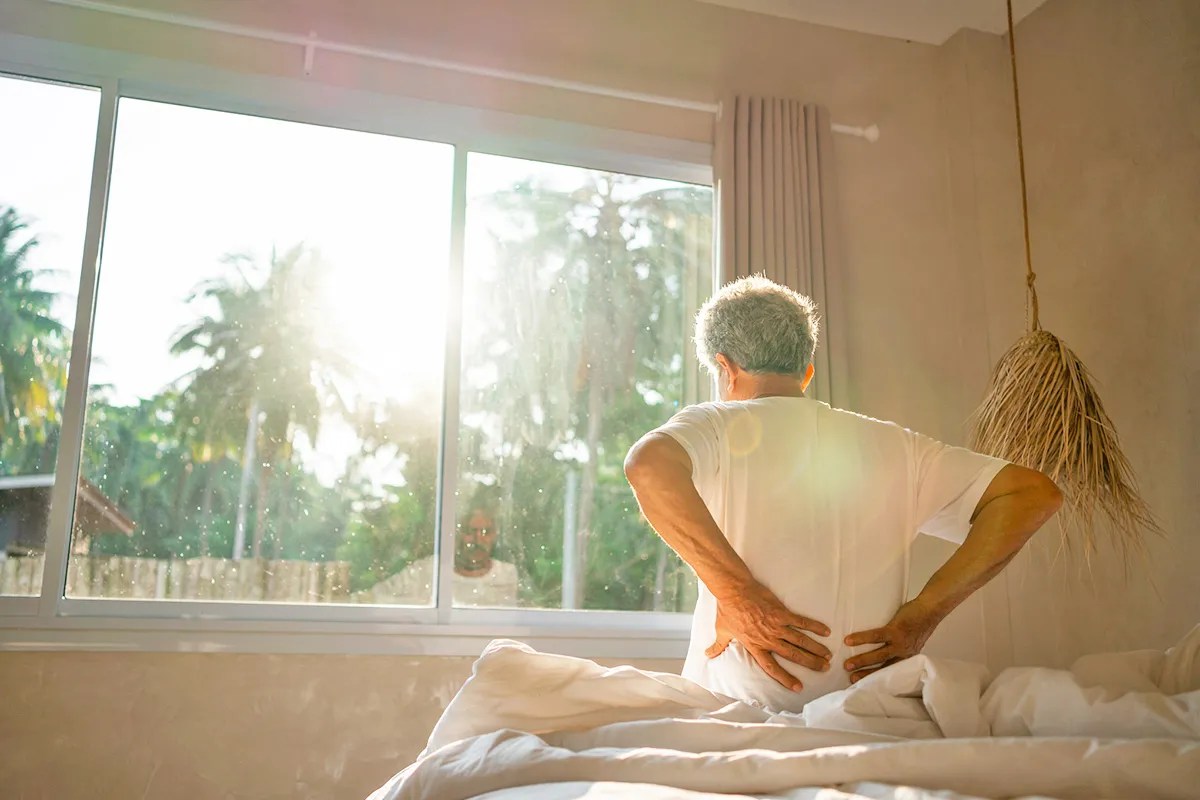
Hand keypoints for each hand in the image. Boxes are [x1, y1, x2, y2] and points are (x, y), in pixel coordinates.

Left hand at [706, 581, 831, 691]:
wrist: (734, 590)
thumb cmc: (728, 610)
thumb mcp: (722, 631)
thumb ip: (718, 646)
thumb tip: (707, 655)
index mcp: (755, 646)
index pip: (772, 667)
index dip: (786, 678)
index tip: (799, 687)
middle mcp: (768, 639)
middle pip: (793, 656)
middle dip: (810, 664)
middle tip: (824, 669)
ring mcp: (777, 626)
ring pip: (801, 641)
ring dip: (816, 649)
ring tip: (828, 656)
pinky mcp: (782, 613)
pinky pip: (802, 622)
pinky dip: (814, 627)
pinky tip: (826, 632)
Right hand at [843, 600, 939, 683]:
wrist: (930, 610)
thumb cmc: (919, 623)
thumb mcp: (912, 642)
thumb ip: (900, 648)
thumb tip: (883, 648)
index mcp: (907, 658)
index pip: (891, 673)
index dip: (877, 679)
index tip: (864, 684)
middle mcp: (904, 654)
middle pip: (883, 668)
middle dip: (866, 674)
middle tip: (851, 679)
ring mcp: (900, 644)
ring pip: (878, 656)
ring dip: (861, 661)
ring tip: (847, 665)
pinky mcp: (895, 631)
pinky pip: (875, 636)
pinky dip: (861, 638)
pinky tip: (849, 640)